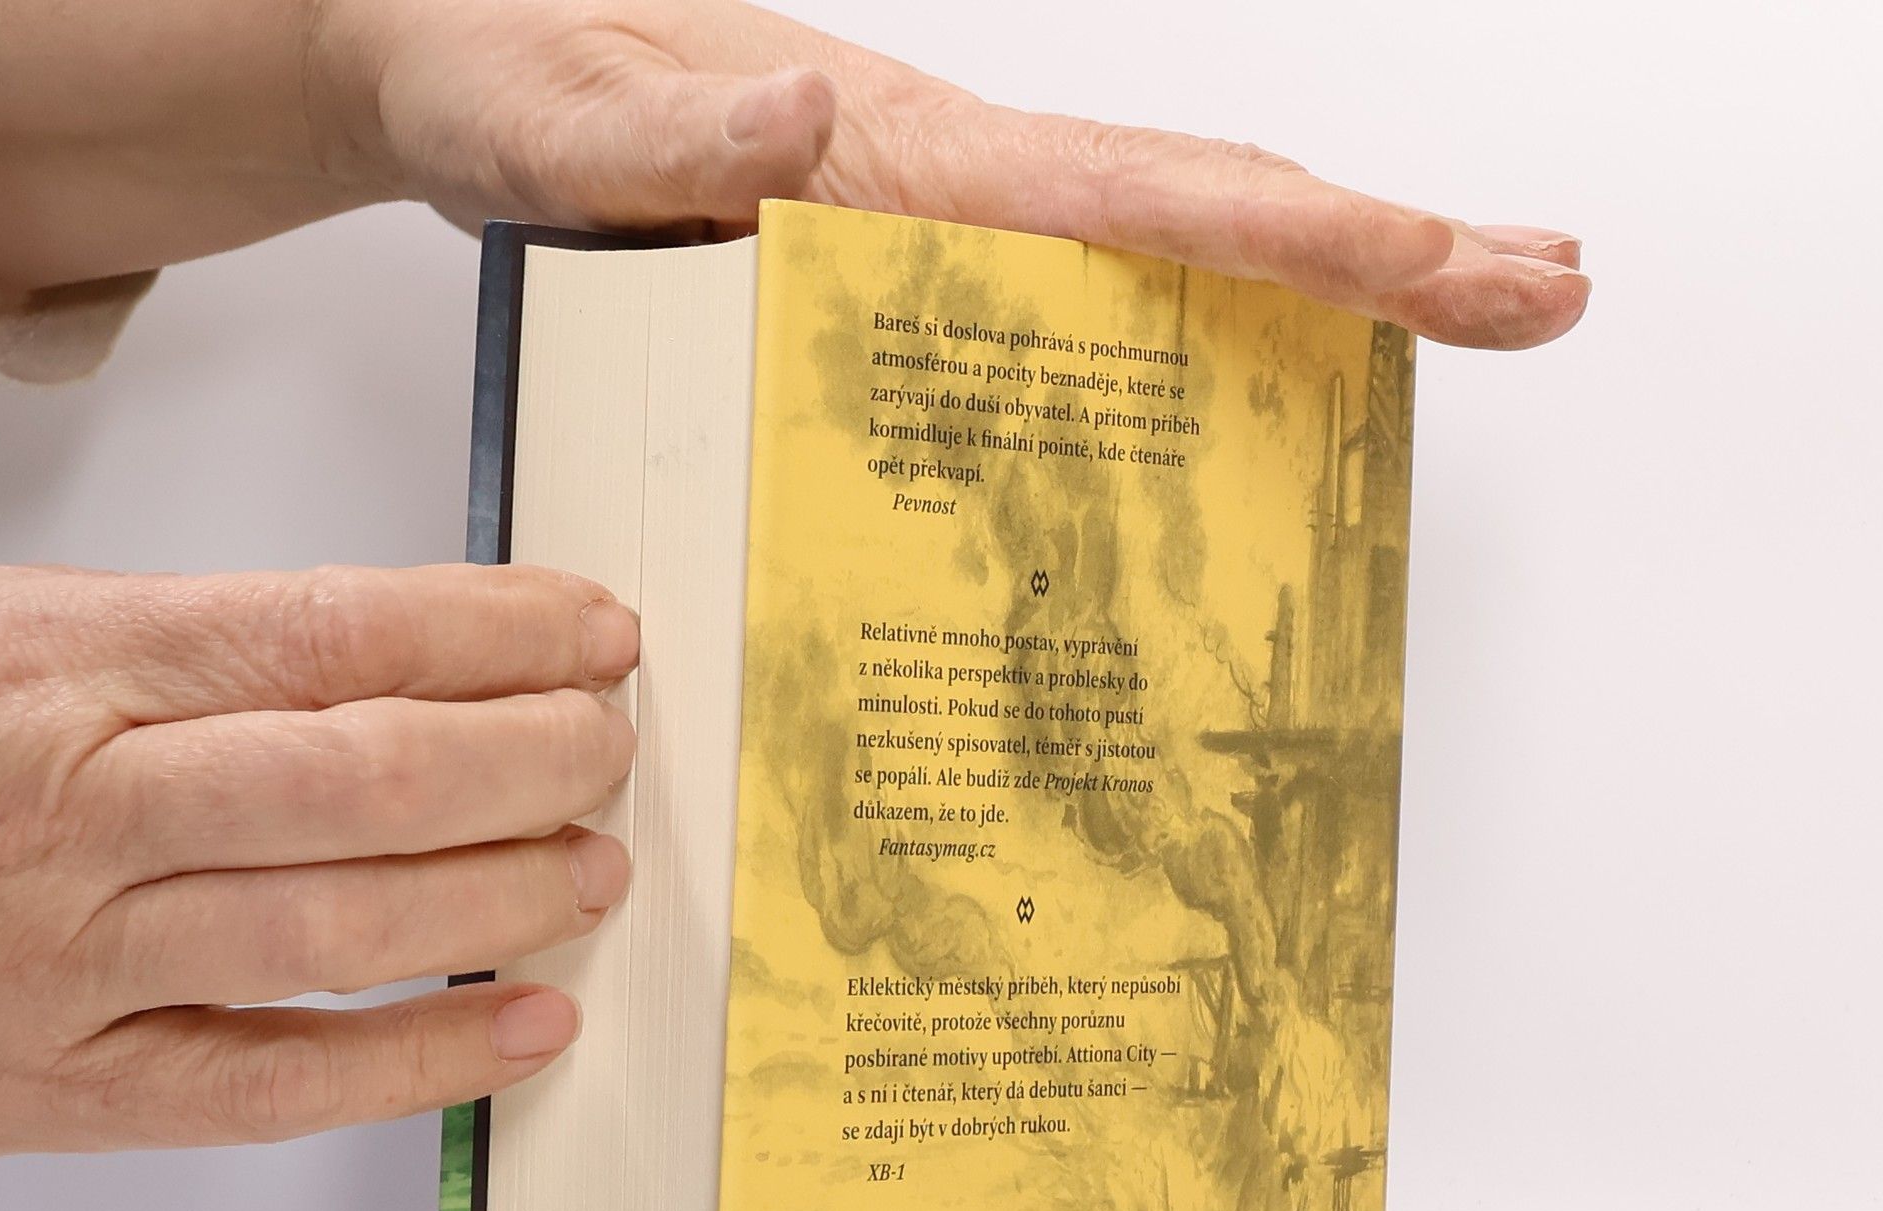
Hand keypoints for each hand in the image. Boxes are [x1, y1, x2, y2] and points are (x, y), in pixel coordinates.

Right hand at [0, 563, 635, 1153]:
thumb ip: (211, 648)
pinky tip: (530, 1026)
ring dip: (503, 898)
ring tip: (593, 868)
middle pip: (365, 781)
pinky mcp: (75, 1085)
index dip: (497, 634)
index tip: (592, 635)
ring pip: (340, 928)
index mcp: (68, 664)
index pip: (338, 635)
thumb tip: (432, 652)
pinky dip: (426, 1064)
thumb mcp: (27, 635)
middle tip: (605, 749)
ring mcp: (73, 957)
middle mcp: (78, 808)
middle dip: (527, 760)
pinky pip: (279, 1085)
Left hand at [318, 0, 1586, 347]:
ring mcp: (942, 214)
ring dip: (1322, 278)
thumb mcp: (545, 130)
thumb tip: (804, 119)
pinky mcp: (913, 252)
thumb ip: (658, 144)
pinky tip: (1252, 361)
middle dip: (1386, 254)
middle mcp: (948, 178)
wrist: (460, 55)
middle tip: (1544, 293)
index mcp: (897, 161)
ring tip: (1458, 314)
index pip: (1143, 201)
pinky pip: (1086, 288)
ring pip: (1167, 239)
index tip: (1464, 269)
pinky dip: (1202, 309)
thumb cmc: (500, 84)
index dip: (1314, 243)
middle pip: (1206, 206)